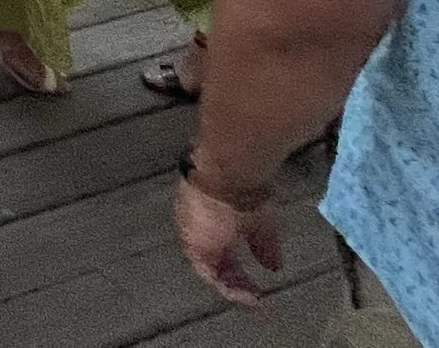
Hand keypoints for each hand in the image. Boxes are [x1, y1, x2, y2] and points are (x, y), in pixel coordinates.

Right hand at [173, 178, 279, 306]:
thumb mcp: (260, 229)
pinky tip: (240, 230)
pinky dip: (225, 231)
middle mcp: (188, 230)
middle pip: (210, 261)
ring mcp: (189, 209)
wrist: (228, 162)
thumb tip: (273, 266)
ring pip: (208, 240)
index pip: (214, 277)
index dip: (236, 291)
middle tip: (252, 285)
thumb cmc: (240, 201)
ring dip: (228, 253)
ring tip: (248, 258)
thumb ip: (264, 250)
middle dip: (232, 274)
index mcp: (198, 245)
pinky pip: (208, 221)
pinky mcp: (194, 190)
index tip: (257, 299)